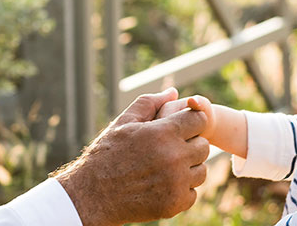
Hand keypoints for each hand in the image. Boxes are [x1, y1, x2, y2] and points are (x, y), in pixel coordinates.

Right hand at [53, 88, 209, 225]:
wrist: (92, 195)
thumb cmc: (107, 154)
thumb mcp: (124, 122)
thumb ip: (150, 104)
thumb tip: (173, 92)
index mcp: (163, 133)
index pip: (199, 120)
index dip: (192, 122)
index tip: (182, 128)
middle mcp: (174, 157)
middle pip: (204, 146)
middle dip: (190, 145)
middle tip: (171, 149)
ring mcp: (176, 182)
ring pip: (201, 171)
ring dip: (188, 169)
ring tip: (167, 168)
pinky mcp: (174, 204)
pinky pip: (192, 193)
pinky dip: (181, 190)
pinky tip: (163, 185)